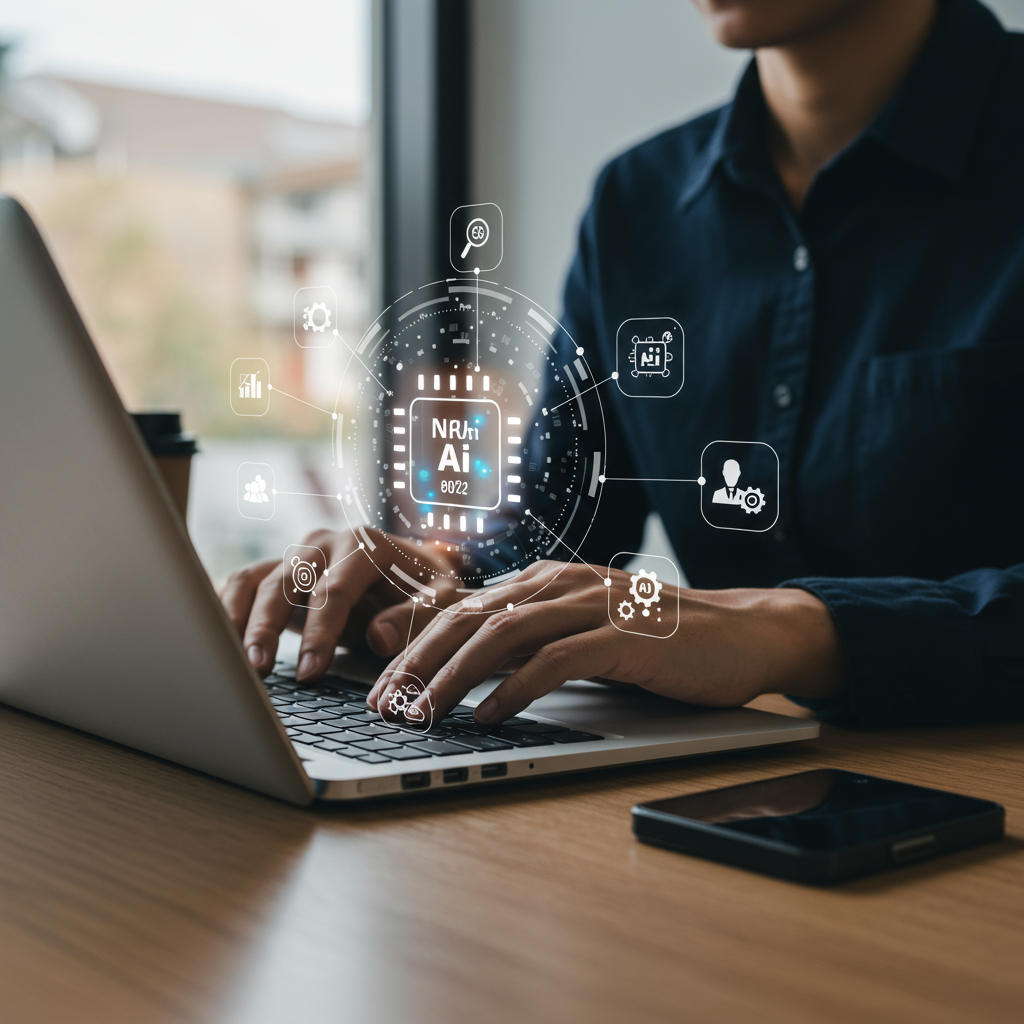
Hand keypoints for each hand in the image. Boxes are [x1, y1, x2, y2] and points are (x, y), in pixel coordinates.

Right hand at [219, 528, 458, 681]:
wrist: (413, 569)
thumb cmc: (426, 587)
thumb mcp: (438, 600)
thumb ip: (414, 617)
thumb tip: (379, 637)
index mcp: (364, 545)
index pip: (334, 590)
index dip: (320, 633)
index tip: (310, 671)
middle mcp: (323, 544)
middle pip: (285, 581)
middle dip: (267, 626)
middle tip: (257, 669)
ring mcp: (296, 554)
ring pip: (254, 579)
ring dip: (237, 618)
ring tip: (229, 659)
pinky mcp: (278, 571)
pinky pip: (242, 583)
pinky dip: (224, 608)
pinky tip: (215, 640)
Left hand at [367, 560, 845, 724]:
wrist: (742, 633)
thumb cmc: (659, 639)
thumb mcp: (585, 629)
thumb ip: (534, 639)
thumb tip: (472, 671)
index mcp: (546, 581)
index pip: (463, 606)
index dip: (414, 641)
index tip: (379, 677)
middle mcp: (561, 584)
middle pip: (468, 617)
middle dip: (416, 661)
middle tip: (382, 701)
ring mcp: (593, 606)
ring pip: (502, 636)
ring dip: (452, 678)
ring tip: (421, 714)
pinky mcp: (624, 638)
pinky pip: (555, 662)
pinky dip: (513, 690)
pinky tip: (487, 716)